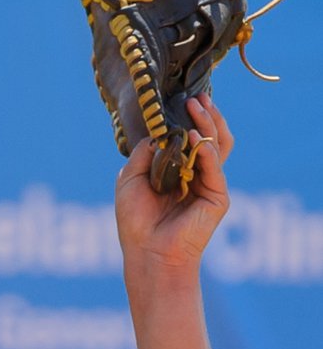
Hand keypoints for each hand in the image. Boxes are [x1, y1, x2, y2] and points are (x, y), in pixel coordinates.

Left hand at [115, 94, 232, 275]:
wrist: (148, 252)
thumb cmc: (136, 221)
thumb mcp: (130, 179)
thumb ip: (144, 153)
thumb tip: (157, 131)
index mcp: (178, 171)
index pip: (190, 137)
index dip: (189, 117)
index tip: (182, 97)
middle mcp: (196, 175)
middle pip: (209, 136)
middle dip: (204, 114)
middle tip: (195, 96)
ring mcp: (209, 185)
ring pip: (218, 145)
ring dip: (209, 123)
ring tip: (198, 106)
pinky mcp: (217, 197)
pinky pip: (215, 166)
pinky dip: (206, 149)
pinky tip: (194, 136)